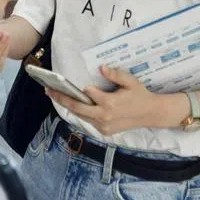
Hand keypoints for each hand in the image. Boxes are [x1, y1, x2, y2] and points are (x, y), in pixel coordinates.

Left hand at [45, 66, 181, 136]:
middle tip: (48, 91)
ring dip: (68, 106)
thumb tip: (101, 68)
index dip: (80, 88)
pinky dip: (80, 113)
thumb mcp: (130, 81)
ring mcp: (104, 125)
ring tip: (55, 96)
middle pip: (77, 107)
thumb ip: (115, 75)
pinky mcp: (105, 131)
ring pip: (80, 116)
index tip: (65, 83)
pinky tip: (73, 105)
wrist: (151, 114)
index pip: (88, 94)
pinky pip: (88, 122)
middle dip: (61, 99)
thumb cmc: (140, 95)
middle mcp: (104, 116)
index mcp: (110, 103)